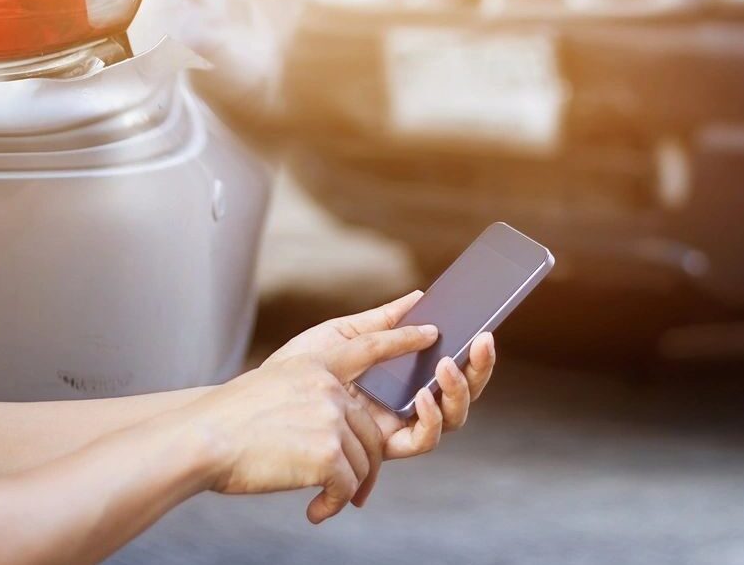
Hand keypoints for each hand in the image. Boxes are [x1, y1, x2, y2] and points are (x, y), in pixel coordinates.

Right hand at [181, 323, 437, 522]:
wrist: (202, 440)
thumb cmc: (230, 422)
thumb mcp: (275, 382)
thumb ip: (314, 388)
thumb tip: (345, 412)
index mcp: (315, 365)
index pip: (370, 346)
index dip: (403, 339)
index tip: (430, 333)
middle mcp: (328, 386)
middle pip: (370, 431)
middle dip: (361, 464)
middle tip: (348, 488)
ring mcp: (330, 418)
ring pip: (364, 462)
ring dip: (345, 487)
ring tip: (321, 500)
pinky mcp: (328, 453)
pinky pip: (348, 486)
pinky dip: (333, 504)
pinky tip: (315, 511)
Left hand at [274, 291, 498, 503]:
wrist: (257, 402)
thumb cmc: (294, 369)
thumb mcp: (341, 335)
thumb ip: (383, 323)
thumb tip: (421, 296)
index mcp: (401, 374)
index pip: (449, 366)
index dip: (475, 354)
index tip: (486, 328)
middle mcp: (406, 403)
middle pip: (460, 394)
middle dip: (479, 370)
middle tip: (482, 340)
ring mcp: (397, 426)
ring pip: (451, 419)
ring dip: (458, 392)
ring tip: (448, 365)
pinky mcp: (382, 447)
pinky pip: (420, 440)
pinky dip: (430, 418)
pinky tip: (421, 395)